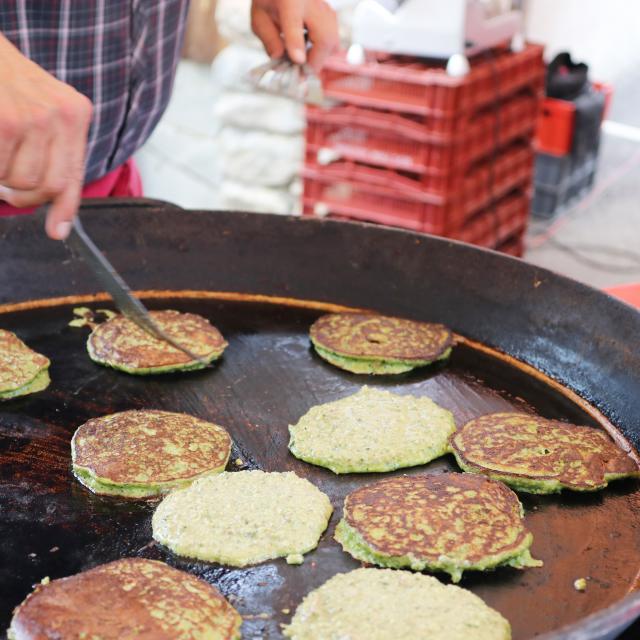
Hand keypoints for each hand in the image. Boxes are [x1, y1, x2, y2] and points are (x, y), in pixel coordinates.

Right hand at [0, 34, 92, 239]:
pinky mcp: (6, 121)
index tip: (57, 232)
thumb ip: (53, 153)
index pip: (73, 174)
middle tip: (6, 187)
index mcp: (75, 113)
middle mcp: (60, 115)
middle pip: (47, 186)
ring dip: (1, 179)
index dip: (64, 209)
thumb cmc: (5, 80)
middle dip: (22, 196)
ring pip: (20, 181)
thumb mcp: (42, 107)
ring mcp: (33, 118)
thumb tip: (58, 221)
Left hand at [251, 0, 338, 71]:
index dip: (296, 44)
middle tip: (300, 73)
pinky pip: (333, 41)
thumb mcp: (260, 18)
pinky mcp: (331, 16)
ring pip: (332, 42)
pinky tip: (308, 53)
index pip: (294, 24)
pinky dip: (322, 52)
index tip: (297, 61)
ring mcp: (325, 9)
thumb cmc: (272, 1)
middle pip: (324, 38)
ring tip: (302, 64)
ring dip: (318, 58)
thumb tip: (279, 60)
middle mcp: (312, 2)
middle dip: (314, 62)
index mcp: (289, 0)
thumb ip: (269, 39)